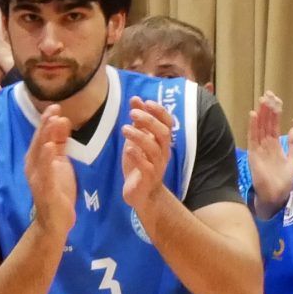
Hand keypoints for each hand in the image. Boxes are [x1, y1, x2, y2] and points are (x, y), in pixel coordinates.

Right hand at [25, 106, 74, 241]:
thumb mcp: (61, 163)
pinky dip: (47, 159)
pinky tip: (50, 147)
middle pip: (38, 141)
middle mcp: (33, 166)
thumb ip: (60, 144)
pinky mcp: (44, 188)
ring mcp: (37, 177)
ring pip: (40, 153)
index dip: (46, 121)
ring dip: (46, 136)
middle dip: (45, 124)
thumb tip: (62, 121)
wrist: (56, 221)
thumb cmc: (58, 191)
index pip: (41, 137)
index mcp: (37, 160)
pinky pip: (45, 171)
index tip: (55, 107)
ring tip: (53, 121)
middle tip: (53, 107)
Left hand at [121, 96, 176, 220]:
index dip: (160, 111)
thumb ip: (138, 121)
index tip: (147, 102)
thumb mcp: (137, 140)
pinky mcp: (148, 178)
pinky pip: (146, 167)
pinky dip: (137, 156)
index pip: (168, 123)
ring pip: (154, 149)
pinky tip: (128, 149)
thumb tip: (136, 99)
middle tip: (132, 113)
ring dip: (139, 136)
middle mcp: (163, 152)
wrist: (141, 194)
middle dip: (149, 121)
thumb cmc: (140, 164)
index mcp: (162, 142)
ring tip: (124, 129)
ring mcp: (157, 166)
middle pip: (163, 133)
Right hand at [245, 91, 292, 216]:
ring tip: (262, 100)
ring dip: (260, 114)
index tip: (277, 100)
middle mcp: (265, 145)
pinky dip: (253, 126)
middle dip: (267, 109)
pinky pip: (253, 137)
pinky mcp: (254, 154)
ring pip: (259, 127)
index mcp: (275, 146)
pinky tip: (253, 114)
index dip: (275, 113)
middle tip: (268, 94)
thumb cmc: (285, 181)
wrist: (278, 195)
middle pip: (266, 124)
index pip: (274, 125)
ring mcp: (258, 149)